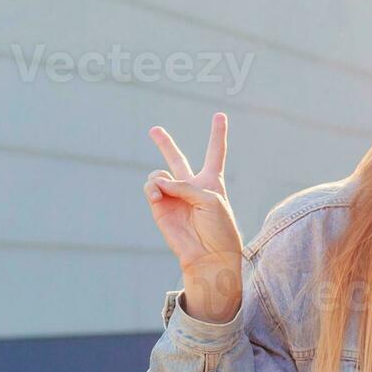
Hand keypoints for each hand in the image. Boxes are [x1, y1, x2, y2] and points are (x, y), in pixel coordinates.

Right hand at [143, 113, 243, 277]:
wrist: (209, 255)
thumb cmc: (218, 228)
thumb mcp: (210, 199)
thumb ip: (185, 186)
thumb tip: (158, 182)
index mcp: (211, 182)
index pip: (215, 152)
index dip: (217, 134)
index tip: (220, 115)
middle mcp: (191, 187)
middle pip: (177, 160)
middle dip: (165, 144)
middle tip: (154, 129)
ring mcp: (174, 196)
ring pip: (159, 173)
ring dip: (160, 178)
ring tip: (163, 191)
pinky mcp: (160, 207)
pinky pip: (151, 187)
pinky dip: (152, 188)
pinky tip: (157, 195)